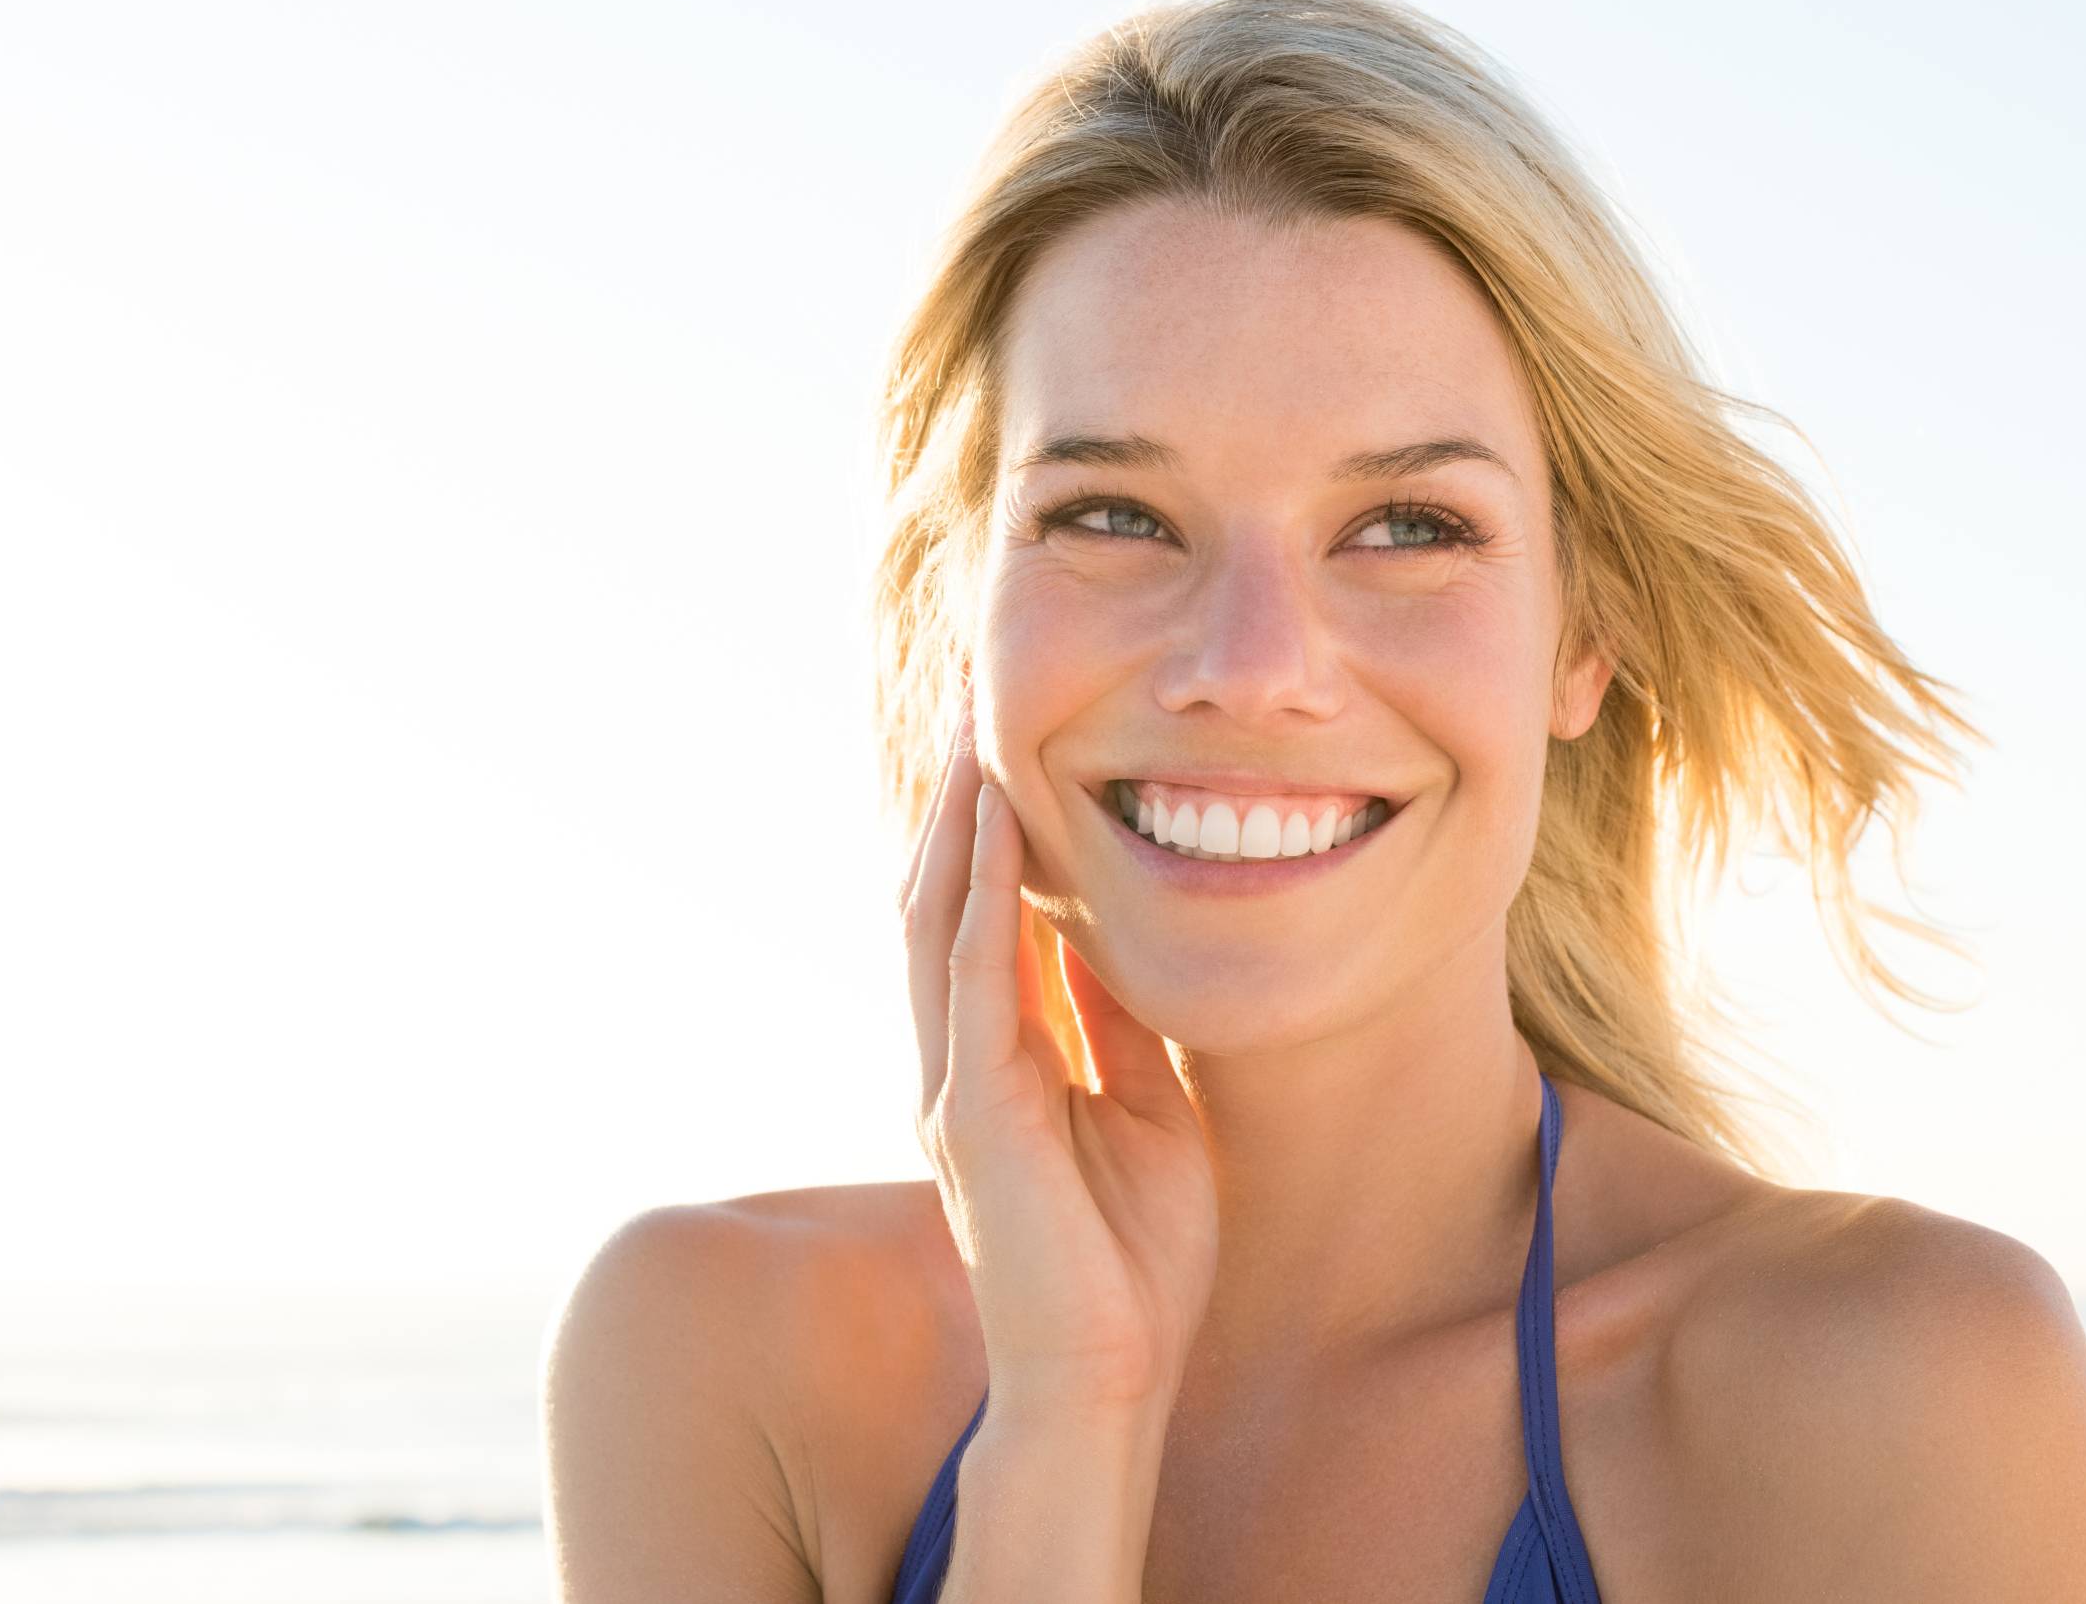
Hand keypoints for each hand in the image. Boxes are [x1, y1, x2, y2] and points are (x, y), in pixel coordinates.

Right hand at [898, 693, 1216, 1417]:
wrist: (1109, 1378)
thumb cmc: (1133, 1261)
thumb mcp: (1146, 1111)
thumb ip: (1116, 1030)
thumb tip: (1117, 947)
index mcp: (999, 1065)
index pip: (983, 922)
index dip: (994, 835)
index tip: (1014, 746)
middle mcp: (960, 1064)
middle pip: (942, 904)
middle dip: (960, 807)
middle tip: (977, 707)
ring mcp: (956, 1085)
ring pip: (939, 925)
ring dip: (958, 827)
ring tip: (975, 736)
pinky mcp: (975, 1112)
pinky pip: (972, 980)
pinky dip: (983, 899)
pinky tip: (999, 830)